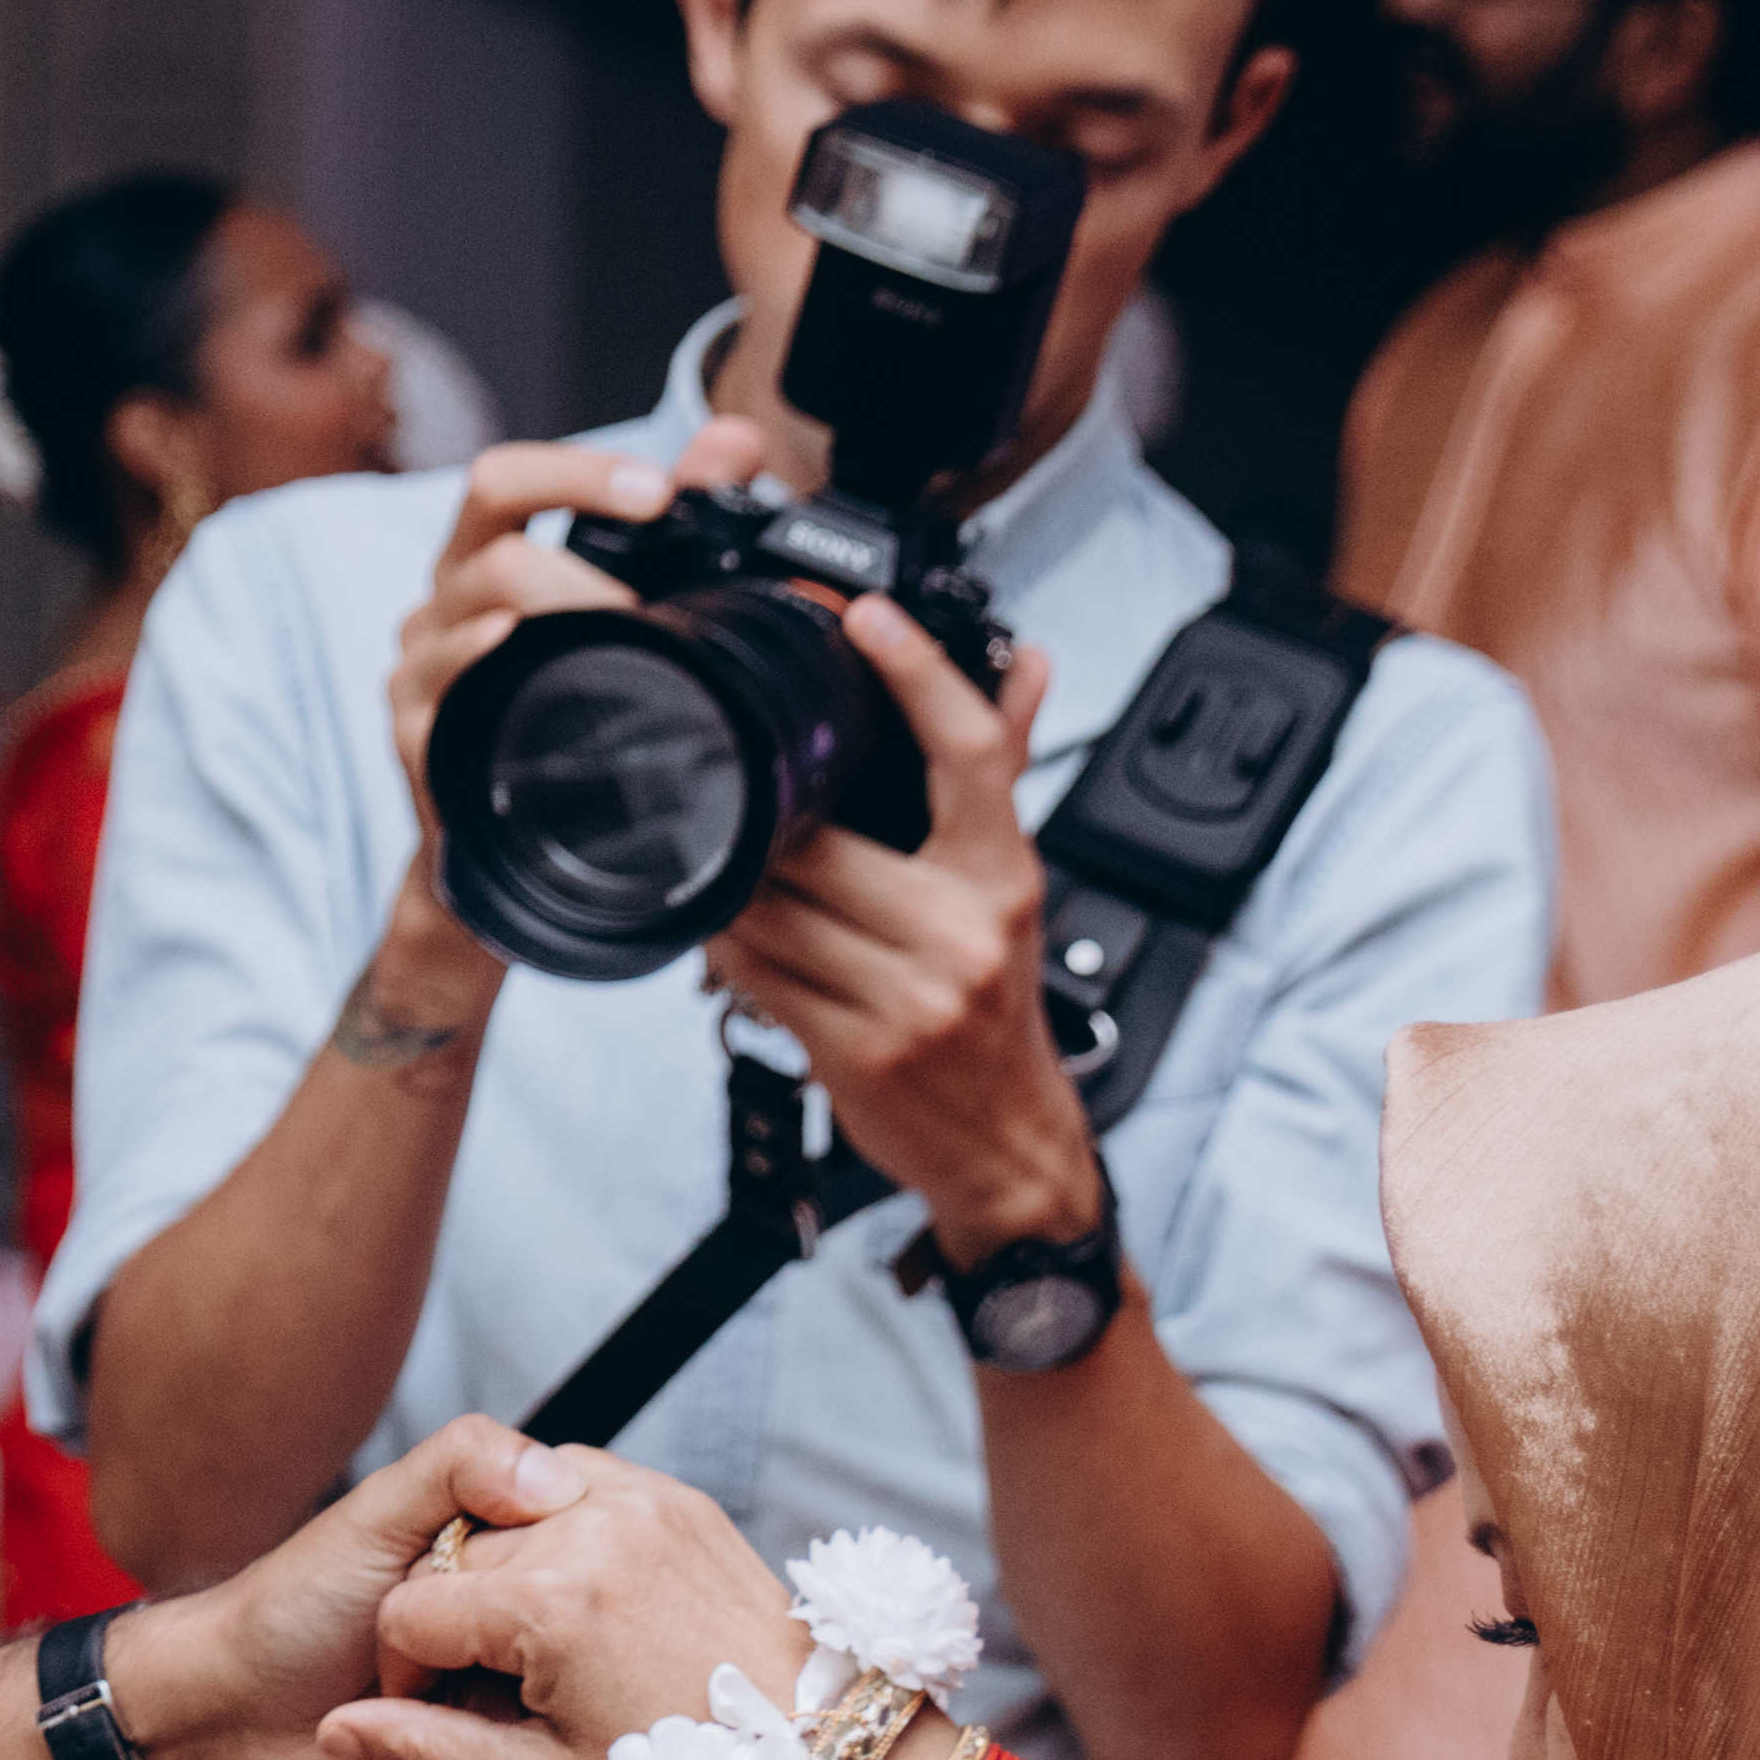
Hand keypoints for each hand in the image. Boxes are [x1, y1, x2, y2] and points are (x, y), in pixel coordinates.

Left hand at [104, 1411, 585, 1759]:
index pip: (575, 1526)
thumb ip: (457, 1467)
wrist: (227, 1722)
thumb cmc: (285, 1610)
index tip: (536, 1572)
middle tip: (475, 1645)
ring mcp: (488, 1667)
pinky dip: (516, 1743)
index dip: (564, 1550)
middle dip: (537, 1631)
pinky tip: (491, 1739)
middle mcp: (491, 1596)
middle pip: (574, 1608)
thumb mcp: (371, 1518)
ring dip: (531, 1691)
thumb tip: (557, 1476)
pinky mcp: (480, 1737)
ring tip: (476, 1691)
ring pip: (562, 1676)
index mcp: (480, 1529)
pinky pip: (532, 1742)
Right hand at [322, 1456, 814, 1759]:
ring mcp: (638, 1502)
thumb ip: (424, 1748)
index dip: (408, 1671)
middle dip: (454, 1619)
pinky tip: (572, 1590)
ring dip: (499, 1566)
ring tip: (536, 1636)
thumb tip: (334, 1728)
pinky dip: (553, 1525)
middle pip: (455, 1559)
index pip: (412, 1615)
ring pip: (504, 1511)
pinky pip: (573, 1481)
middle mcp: (589, 1533)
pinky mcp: (672, 1495)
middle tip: (497, 1683)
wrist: (810, 1748)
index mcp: (550, 1606)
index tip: (447, 1709)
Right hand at [391, 426, 770, 887]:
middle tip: (653, 566)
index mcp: (488, 557)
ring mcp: (423, 661)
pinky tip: (519, 649)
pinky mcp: (414, 729)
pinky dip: (480, 655)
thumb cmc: (570, 712)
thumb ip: (681, 514)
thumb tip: (736, 441)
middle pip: (487, 512)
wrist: (521, 843)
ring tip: (626, 627)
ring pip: (479, 594)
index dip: (578, 470)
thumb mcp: (627, 604)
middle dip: (580, 514)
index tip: (660, 491)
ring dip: (562, 600)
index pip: (508, 478)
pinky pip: (440, 678)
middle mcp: (446, 598)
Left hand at [701, 608, 1100, 1264]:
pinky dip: (730, 955)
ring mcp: (911, 992)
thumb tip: (1029, 667)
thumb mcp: (1006, 890)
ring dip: (736, 897)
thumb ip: (998, 777)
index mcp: (1002, 873)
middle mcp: (964, 927)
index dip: (917, 675)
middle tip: (736, 818)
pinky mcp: (858, 1048)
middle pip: (823, 841)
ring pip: (776, 910)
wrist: (1006, 1141)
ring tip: (732, 889)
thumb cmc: (994, 1009)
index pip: (968, 752)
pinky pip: (759, 978)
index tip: (866, 618)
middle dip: (767, 835)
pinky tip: (732, 946)